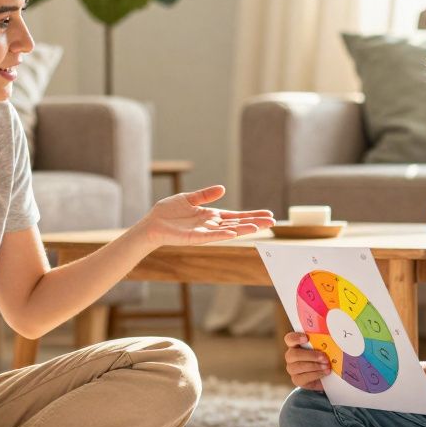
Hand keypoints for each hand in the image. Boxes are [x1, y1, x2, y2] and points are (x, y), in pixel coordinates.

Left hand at [137, 184, 274, 245]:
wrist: (151, 224)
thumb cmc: (168, 212)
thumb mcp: (188, 198)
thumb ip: (206, 195)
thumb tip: (223, 188)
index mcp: (210, 216)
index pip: (236, 216)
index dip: (252, 215)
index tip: (268, 214)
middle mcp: (210, 225)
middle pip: (237, 223)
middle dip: (255, 222)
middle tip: (273, 221)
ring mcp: (204, 232)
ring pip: (228, 230)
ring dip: (244, 229)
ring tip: (260, 227)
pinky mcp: (194, 238)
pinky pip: (211, 236)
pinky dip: (222, 234)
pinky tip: (234, 232)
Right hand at [283, 331, 329, 390]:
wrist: (324, 377)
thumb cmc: (322, 359)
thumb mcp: (322, 350)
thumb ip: (321, 344)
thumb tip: (328, 342)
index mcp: (295, 345)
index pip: (290, 339)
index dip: (296, 338)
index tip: (306, 338)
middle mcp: (291, 356)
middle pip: (294, 354)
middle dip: (311, 355)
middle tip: (324, 357)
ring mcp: (292, 369)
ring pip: (299, 366)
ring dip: (315, 366)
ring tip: (326, 366)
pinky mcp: (296, 380)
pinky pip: (303, 377)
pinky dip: (316, 374)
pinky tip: (324, 373)